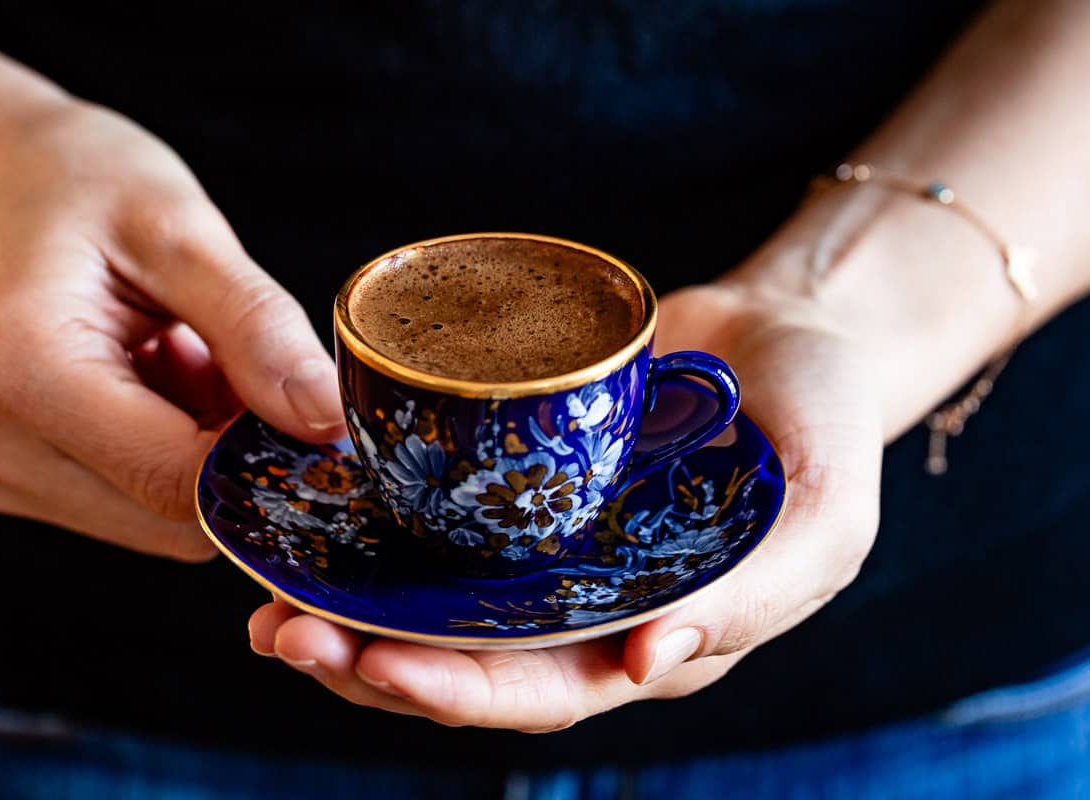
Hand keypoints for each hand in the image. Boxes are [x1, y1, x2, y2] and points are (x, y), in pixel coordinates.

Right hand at [0, 96, 345, 559]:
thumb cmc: (77, 181)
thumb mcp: (183, 229)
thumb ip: (258, 330)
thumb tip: (328, 421)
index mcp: (23, 373)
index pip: (177, 479)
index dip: (270, 459)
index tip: (324, 413)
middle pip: (175, 517)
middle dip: (242, 456)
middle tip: (251, 364)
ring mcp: (6, 469)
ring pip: (167, 519)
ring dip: (213, 452)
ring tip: (195, 357)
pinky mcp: (26, 477)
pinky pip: (142, 500)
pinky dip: (183, 449)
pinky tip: (171, 377)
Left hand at [246, 282, 882, 730]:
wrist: (789, 332)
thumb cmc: (822, 429)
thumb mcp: (823, 517)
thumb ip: (754, 594)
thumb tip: (647, 666)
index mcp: (646, 633)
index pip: (539, 690)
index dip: (457, 691)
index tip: (373, 663)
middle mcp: (579, 601)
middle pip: (462, 657)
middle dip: (370, 659)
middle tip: (281, 636)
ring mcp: (541, 539)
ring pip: (432, 595)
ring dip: (351, 605)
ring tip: (267, 595)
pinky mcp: (515, 472)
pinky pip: (439, 508)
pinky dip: (374, 522)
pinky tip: (311, 510)